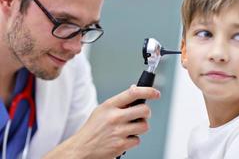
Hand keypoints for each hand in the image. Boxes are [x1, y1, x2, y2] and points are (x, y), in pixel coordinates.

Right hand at [44, 85, 159, 158]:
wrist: (82, 148)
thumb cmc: (93, 128)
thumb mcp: (102, 110)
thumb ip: (119, 101)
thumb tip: (135, 89)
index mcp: (110, 105)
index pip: (133, 93)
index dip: (148, 91)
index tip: (156, 93)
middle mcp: (115, 117)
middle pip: (144, 110)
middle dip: (146, 113)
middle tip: (141, 114)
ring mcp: (118, 132)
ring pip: (144, 126)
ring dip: (140, 127)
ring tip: (130, 128)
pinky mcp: (121, 145)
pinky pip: (138, 140)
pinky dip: (133, 140)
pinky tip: (123, 138)